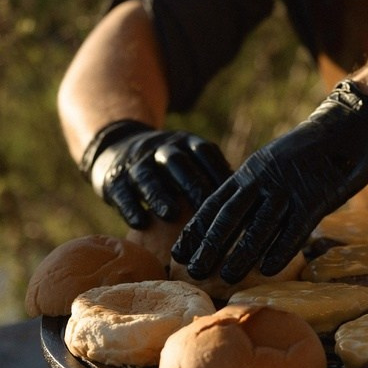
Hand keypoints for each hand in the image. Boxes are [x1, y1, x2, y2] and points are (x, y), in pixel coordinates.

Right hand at [79, 119, 231, 228]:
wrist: (116, 149)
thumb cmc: (170, 166)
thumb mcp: (192, 159)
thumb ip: (215, 175)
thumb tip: (254, 202)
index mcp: (185, 143)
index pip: (204, 153)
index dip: (219, 171)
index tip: (235, 196)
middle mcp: (161, 148)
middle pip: (177, 162)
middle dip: (192, 183)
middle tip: (207, 207)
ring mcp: (136, 162)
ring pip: (146, 175)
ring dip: (159, 194)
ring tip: (170, 214)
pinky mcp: (113, 179)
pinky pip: (121, 191)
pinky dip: (130, 207)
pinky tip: (141, 223)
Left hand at [173, 80, 367, 282]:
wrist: (351, 121)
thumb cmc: (316, 148)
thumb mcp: (278, 163)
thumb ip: (261, 187)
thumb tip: (246, 217)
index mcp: (252, 170)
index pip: (215, 203)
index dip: (195, 230)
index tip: (178, 252)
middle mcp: (265, 179)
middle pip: (229, 217)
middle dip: (209, 245)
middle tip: (192, 271)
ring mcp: (289, 188)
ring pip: (258, 226)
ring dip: (240, 254)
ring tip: (225, 277)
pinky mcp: (316, 197)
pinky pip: (294, 229)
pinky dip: (279, 250)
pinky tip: (267, 270)